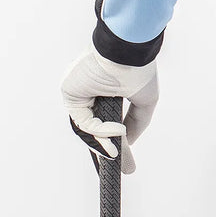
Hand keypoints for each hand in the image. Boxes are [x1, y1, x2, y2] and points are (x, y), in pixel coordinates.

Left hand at [60, 45, 158, 174]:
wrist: (129, 50)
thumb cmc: (139, 68)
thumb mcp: (145, 100)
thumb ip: (138, 122)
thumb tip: (129, 142)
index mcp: (107, 91)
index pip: (106, 121)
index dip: (114, 140)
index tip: (124, 160)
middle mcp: (91, 93)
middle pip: (95, 129)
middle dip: (107, 149)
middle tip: (123, 166)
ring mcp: (79, 94)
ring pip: (88, 128)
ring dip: (104, 145)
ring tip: (120, 156)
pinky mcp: (70, 94)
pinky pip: (83, 121)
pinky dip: (100, 131)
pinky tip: (118, 133)